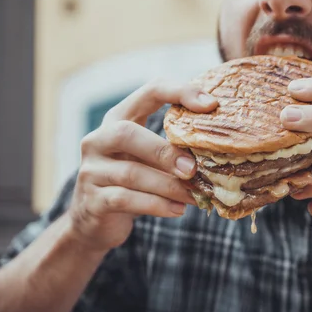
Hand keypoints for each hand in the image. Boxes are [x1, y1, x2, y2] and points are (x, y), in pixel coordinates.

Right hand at [68, 80, 217, 251]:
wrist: (95, 220)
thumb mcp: (150, 158)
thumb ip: (174, 148)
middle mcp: (98, 139)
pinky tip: (178, 210)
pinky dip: (157, 205)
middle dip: (164, 151)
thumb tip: (221, 152)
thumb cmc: (133, 181)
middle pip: (127, 133)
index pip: (150, 90)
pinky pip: (126, 199)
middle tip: (194, 170)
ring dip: (168, 186)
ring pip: (131, 173)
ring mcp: (91, 170)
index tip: (211, 104)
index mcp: (119, 118)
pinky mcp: (92, 200)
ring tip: (195, 196)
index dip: (180, 92)